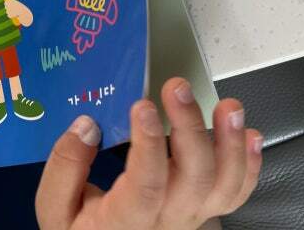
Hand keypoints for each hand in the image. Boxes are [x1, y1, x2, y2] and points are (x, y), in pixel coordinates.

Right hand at [35, 78, 261, 229]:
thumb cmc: (79, 229)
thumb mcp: (54, 208)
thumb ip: (64, 168)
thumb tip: (86, 125)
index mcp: (125, 221)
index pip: (145, 184)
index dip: (147, 143)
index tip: (143, 106)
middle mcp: (166, 222)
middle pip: (191, 178)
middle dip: (188, 127)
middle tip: (178, 87)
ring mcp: (190, 218)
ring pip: (222, 186)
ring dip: (230, 144)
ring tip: (227, 107)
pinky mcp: (203, 212)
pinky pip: (234, 194)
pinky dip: (248, 165)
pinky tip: (248, 134)